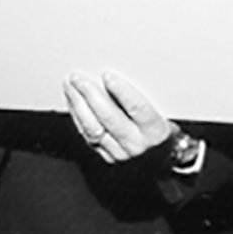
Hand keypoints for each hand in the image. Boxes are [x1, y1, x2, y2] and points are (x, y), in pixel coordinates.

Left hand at [62, 70, 177, 165]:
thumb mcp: (161, 112)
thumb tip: (112, 77)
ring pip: (93, 128)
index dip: (121, 90)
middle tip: (78, 78)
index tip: (108, 75)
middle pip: (109, 117)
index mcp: (155, 131)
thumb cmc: (159, 130)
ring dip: (77, 104)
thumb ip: (139, 98)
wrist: (162, 158)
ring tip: (70, 86)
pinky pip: (87, 135)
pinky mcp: (108, 157)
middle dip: (90, 94)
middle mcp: (137, 144)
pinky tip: (73, 102)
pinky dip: (77, 116)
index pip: (137, 108)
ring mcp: (120, 154)